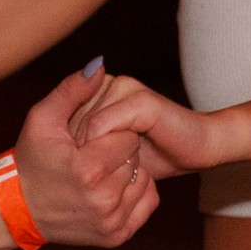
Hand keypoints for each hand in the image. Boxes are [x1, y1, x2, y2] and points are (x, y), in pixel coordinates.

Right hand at [10, 64, 157, 247]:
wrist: (17, 211)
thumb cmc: (28, 161)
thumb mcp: (41, 121)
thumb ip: (71, 90)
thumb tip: (98, 64)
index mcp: (87, 170)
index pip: (126, 137)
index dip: (109, 135)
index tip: (89, 143)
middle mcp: (102, 199)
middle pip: (135, 159)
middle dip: (117, 154)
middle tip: (92, 159)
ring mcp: (110, 221)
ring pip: (143, 180)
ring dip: (126, 174)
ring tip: (99, 175)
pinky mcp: (116, 236)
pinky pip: (146, 203)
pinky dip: (133, 194)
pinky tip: (109, 190)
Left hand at [71, 74, 249, 174]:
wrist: (194, 150)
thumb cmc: (151, 154)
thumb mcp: (107, 149)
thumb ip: (82, 139)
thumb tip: (55, 147)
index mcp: (98, 91)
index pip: (60, 113)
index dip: (64, 142)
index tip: (78, 162)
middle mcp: (109, 84)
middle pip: (70, 117)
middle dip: (76, 146)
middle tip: (95, 165)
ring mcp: (126, 89)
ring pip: (85, 120)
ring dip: (90, 148)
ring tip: (109, 163)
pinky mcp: (141, 101)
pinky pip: (104, 122)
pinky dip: (102, 143)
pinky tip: (114, 158)